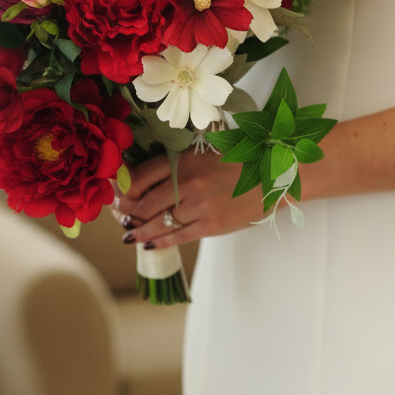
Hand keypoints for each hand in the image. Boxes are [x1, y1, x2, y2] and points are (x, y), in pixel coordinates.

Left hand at [113, 146, 267, 249]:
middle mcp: (188, 182)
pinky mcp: (211, 225)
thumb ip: (178, 162)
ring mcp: (199, 206)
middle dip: (127, 213)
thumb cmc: (241, 160)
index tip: (118, 195)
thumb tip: (146, 177)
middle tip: (119, 217)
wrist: (276, 174)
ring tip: (128, 234)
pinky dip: (159, 242)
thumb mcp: (205, 150)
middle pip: (144, 203)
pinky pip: (177, 236)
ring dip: (138, 231)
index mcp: (184, 159)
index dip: (124, 189)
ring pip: (157, 223)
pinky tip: (148, 243)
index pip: (141, 175)